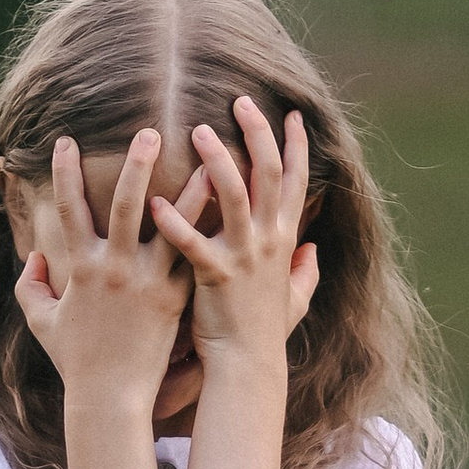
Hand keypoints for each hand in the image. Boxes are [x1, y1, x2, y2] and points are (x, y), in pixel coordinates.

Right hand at [12, 131, 192, 419]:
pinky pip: (195, 257)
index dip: (64, 173)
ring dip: (190, 188)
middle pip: (124, 204)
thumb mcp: (43, 323)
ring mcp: (148, 282)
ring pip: (173, 226)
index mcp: (81, 268)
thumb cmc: (76, 361)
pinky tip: (227, 209)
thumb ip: (31, 287)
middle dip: (135, 165)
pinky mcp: (174, 298)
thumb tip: (34, 259)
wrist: (110, 397)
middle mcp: (115, 268)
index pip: (70, 209)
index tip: (66, 140)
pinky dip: (209, 230)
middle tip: (149, 131)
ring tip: (210, 159)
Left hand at [151, 100, 318, 376]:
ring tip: (198, 131)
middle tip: (240, 100)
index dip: (295, 146)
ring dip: (218, 161)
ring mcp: (243, 258)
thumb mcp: (294, 299)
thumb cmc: (263, 333)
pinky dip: (176, 223)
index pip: (295, 182)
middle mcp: (268, 242)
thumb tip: (312, 249)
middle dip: (258, 134)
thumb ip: (304, 271)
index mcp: (282, 240)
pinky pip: (194, 244)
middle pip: (268, 175)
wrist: (247, 368)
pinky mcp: (215, 278)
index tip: (291, 113)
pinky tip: (156, 201)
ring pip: (236, 197)